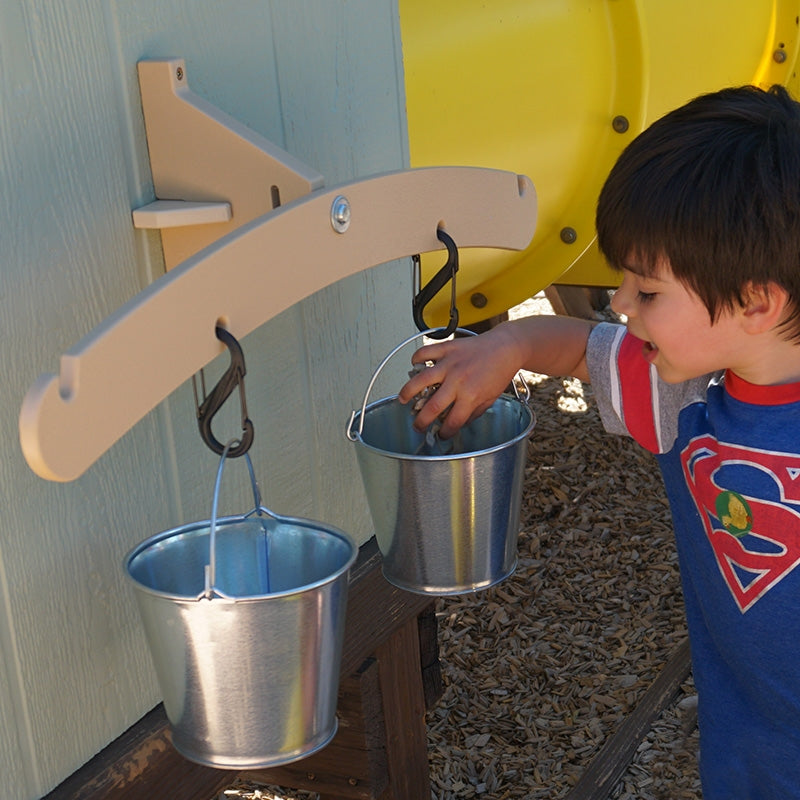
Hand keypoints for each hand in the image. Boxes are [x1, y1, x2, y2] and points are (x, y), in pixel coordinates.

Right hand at [398, 327, 521, 437]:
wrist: (506, 348)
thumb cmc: (500, 371)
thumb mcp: (491, 399)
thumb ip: (474, 412)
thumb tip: (459, 422)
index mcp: (471, 396)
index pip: (452, 422)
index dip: (445, 432)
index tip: (441, 434)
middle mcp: (458, 381)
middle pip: (432, 407)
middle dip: (421, 422)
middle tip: (417, 425)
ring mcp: (450, 363)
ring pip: (420, 380)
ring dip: (408, 393)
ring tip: (402, 399)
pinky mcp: (447, 348)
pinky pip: (424, 353)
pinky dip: (416, 359)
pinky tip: (414, 367)